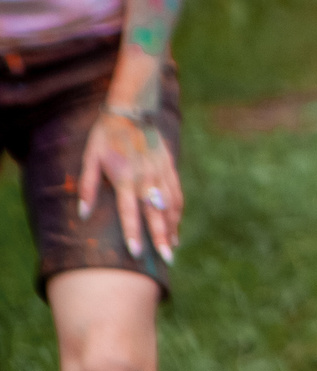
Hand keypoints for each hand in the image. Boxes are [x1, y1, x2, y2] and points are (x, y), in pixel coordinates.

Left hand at [79, 109, 180, 263]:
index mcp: (125, 177)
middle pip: (156, 213)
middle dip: (161, 238)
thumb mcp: (89, 158)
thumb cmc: (105, 136)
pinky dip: (177, 212)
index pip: (130, 212)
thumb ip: (88, 187)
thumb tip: (84, 215)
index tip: (138, 253)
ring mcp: (160, 172)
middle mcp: (146, 177)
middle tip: (167, 259)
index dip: (134, 233)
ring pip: (170, 205)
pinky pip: (176, 193)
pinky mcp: (169, 167)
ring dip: (172, 228)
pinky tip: (176, 226)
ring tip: (172, 248)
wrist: (132, 111)